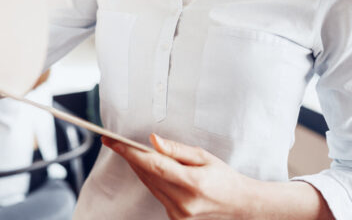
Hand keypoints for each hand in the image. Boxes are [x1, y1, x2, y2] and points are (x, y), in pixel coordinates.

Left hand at [103, 134, 251, 218]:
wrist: (238, 204)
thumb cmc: (223, 177)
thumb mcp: (203, 156)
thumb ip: (176, 149)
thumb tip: (152, 140)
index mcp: (192, 183)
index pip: (153, 165)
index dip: (130, 153)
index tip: (113, 142)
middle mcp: (182, 202)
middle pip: (147, 175)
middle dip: (130, 157)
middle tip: (114, 141)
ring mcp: (177, 213)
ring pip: (149, 184)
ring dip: (138, 167)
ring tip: (129, 150)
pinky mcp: (174, 218)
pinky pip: (155, 193)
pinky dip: (150, 179)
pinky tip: (149, 167)